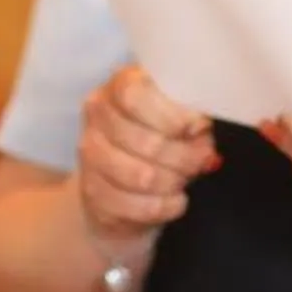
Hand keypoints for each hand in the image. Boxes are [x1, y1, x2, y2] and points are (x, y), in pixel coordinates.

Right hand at [75, 67, 217, 248]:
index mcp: (120, 85)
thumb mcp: (182, 115)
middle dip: (184, 157)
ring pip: (141, 176)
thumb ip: (193, 116)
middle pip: (144, 141)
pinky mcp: (92, 192)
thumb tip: (202, 129)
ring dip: (174, 181)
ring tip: (186, 179)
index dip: (171, 116)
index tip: (197, 127)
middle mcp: (97, 115)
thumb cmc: (164, 133)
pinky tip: (176, 200)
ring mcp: (90, 154)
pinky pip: (135, 206)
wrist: (129, 175)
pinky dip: (165, 206)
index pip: (135, 95)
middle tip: (201, 161)